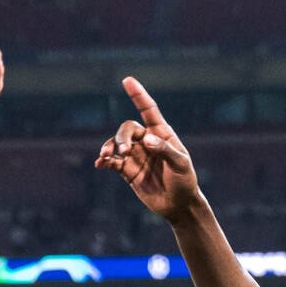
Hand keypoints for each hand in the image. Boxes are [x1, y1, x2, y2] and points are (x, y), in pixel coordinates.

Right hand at [95, 77, 202, 221]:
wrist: (178, 205)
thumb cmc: (185, 182)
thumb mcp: (180, 165)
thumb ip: (164, 151)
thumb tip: (145, 140)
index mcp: (162, 134)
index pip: (148, 110)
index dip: (138, 95)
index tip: (127, 81)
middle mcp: (147, 142)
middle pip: (127, 129)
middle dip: (122, 137)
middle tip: (125, 152)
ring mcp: (136, 156)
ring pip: (116, 143)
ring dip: (109, 147)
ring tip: (106, 157)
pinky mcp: (128, 171)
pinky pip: (112, 162)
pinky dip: (104, 161)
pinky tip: (100, 164)